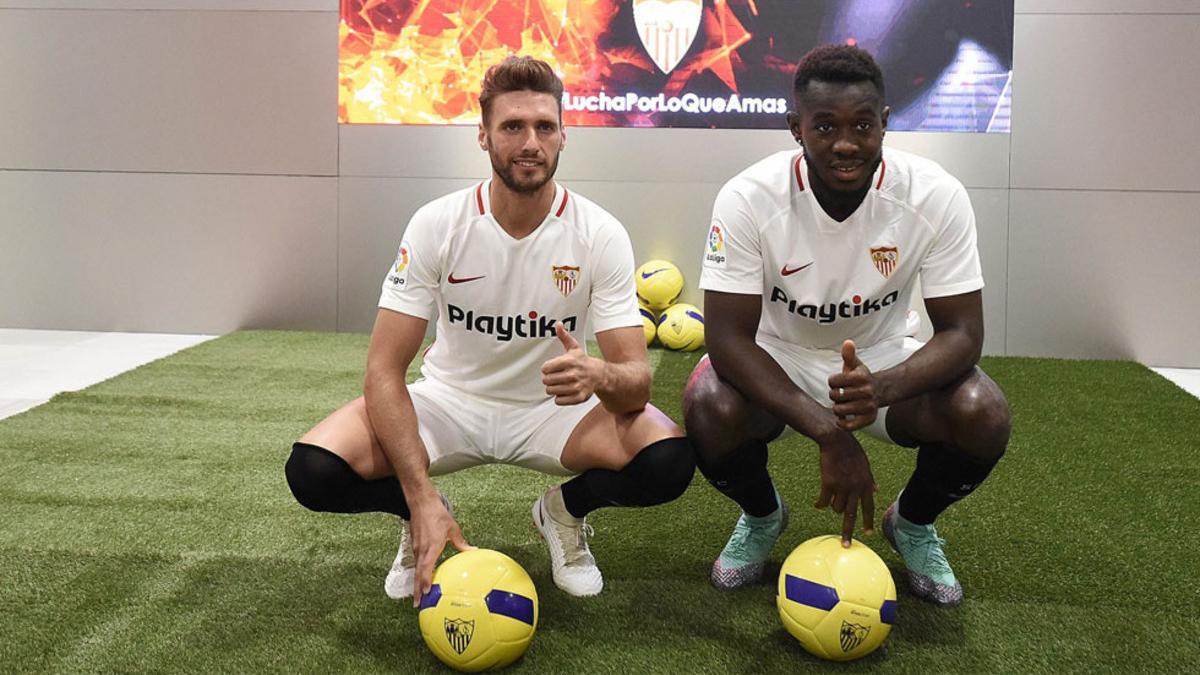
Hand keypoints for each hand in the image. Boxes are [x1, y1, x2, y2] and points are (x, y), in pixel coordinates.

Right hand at [410, 494, 472, 607]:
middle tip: (418, 605)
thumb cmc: (437, 514)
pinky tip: (422, 579)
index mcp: (431, 548)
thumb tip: (473, 551)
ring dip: (417, 584)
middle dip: (417, 591)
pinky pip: (417, 563)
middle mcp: (421, 550)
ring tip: (419, 597)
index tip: (426, 594)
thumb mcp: (453, 529)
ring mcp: (416, 548)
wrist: (422, 503)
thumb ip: (461, 543)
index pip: (426, 569)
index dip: (425, 582)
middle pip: (417, 575)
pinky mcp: (415, 545)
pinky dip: (418, 573)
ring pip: (416, 570)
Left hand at [541, 323, 602, 404]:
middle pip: (547, 380)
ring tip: (560, 384)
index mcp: (570, 361)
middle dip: (548, 379)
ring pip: (551, 391)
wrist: (599, 375)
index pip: (545, 368)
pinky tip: (565, 391)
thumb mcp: (574, 348)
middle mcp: (573, 374)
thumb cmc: (582, 361)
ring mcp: (576, 387)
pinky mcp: (579, 398)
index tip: (551, 368)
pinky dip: (559, 398)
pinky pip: (558, 401)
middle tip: (556, 377)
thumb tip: (558, 324)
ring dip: (553, 388)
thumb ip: (564, 336)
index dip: (546, 368)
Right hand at [814, 429, 877, 546]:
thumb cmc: (851, 449)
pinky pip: (823, 502)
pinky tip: (817, 504)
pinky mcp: (828, 484)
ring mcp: (842, 487)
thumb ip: (869, 479)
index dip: (868, 521)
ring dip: (833, 505)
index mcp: (866, 484)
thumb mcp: (865, 464)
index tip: (868, 534)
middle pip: (851, 515)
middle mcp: (855, 488)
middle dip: (848, 532)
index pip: (869, 507)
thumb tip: (876, 489)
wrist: (836, 439)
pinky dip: (820, 504)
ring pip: (836, 507)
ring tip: (830, 496)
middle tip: (846, 545)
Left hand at [828, 339, 879, 431]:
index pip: (833, 381)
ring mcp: (868, 407)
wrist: (879, 391)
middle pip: (834, 396)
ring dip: (837, 407)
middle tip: (839, 393)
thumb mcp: (856, 365)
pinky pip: (848, 425)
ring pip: (838, 410)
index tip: (837, 382)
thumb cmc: (862, 377)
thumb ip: (849, 354)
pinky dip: (842, 423)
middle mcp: (866, 392)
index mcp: (861, 377)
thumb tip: (847, 342)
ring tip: (841, 403)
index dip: (832, 381)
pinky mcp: (868, 419)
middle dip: (834, 394)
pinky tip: (842, 417)